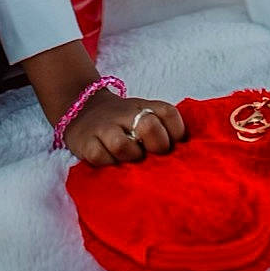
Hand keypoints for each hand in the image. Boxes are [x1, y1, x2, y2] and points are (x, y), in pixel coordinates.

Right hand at [63, 90, 186, 167]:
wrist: (83, 109)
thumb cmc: (124, 122)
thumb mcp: (144, 115)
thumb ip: (164, 130)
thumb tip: (186, 157)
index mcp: (145, 106)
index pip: (169, 114)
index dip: (177, 133)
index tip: (175, 147)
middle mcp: (125, 113)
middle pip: (148, 126)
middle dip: (157, 146)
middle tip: (154, 156)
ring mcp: (104, 127)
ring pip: (122, 145)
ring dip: (131, 158)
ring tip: (132, 162)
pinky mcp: (86, 142)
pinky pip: (99, 157)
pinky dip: (109, 164)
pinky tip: (113, 165)